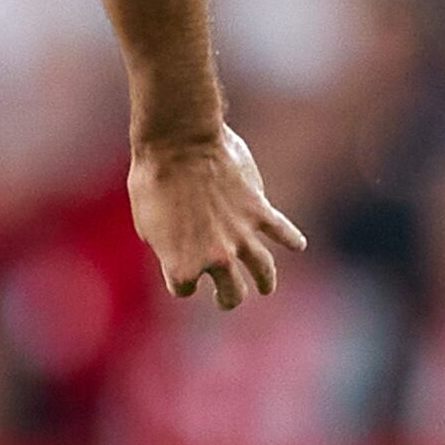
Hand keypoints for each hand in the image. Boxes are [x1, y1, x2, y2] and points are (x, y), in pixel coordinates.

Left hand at [129, 126, 303, 311]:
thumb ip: (166, 245)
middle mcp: (216, 259)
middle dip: (228, 298)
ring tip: (266, 287)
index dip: (182, 282)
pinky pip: (282, 231)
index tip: (181, 274)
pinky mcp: (259, 211)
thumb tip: (179, 247)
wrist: (178, 145)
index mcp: (182, 266)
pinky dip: (292, 239)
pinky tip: (298, 245)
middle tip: (226, 298)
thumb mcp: (145, 222)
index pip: (185, 289)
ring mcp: (241, 236)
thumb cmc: (152, 179)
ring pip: (263, 270)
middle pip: (231, 292)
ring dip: (266, 282)